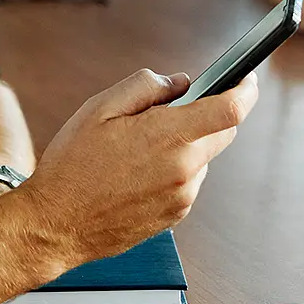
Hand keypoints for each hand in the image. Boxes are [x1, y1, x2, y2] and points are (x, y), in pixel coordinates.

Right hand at [14, 68, 257, 266]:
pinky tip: (137, 171)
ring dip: (186, 144)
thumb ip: (145, 86)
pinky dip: (174, 168)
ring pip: (202, 158)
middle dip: (208, 115)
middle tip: (170, 110)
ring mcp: (182, 196)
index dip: (245, 89)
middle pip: (222, 133)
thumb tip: (179, 82)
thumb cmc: (72, 165)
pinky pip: (188, 181)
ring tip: (138, 148)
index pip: (230, 109)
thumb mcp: (99, 107)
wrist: (56, 224)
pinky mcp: (175, 215)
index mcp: (167, 137)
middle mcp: (183, 169)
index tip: (247, 79)